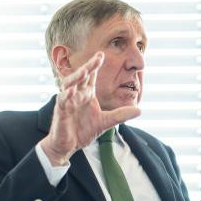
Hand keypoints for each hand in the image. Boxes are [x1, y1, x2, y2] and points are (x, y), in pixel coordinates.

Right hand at [40, 51, 140, 165]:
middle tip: (98, 57)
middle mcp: (76, 94)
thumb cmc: (83, 130)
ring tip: (86, 70)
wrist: (69, 145)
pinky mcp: (60, 111)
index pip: (91, 76)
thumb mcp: (106, 122)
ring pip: (69, 84)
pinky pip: (63, 100)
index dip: (95, 65)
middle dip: (89, 66)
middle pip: (81, 76)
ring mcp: (67, 101)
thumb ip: (121, 115)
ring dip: (77, 76)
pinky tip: (72, 91)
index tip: (102, 54)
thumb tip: (139, 110)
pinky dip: (66, 95)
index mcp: (86, 94)